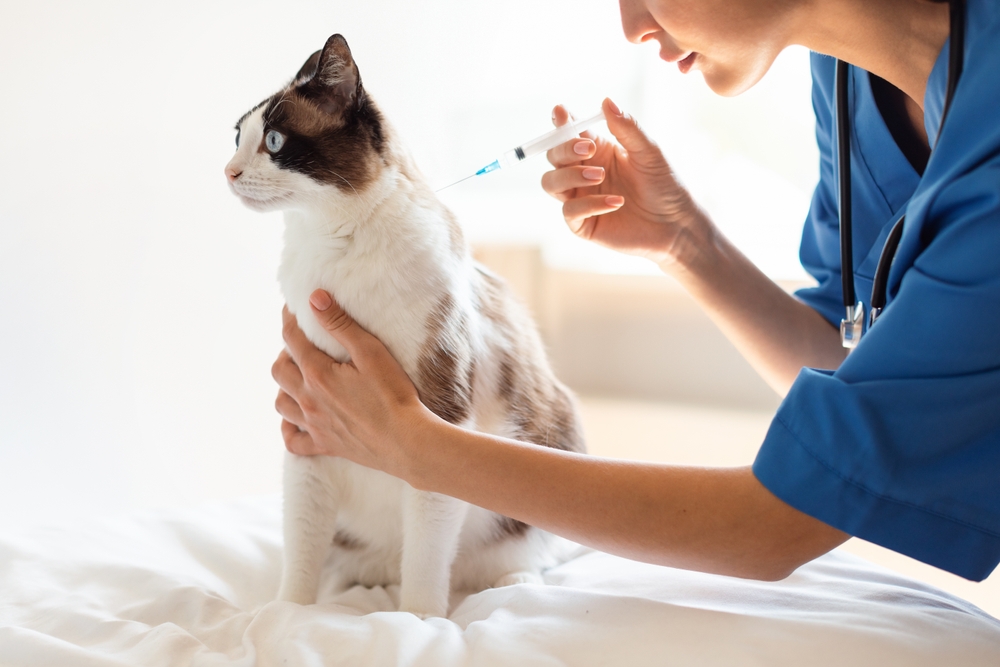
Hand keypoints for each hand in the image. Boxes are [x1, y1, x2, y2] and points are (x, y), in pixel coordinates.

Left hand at [271, 290, 429, 473]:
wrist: (406, 441)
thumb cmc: (393, 395)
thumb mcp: (371, 352)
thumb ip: (341, 324)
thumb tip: (315, 299)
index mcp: (318, 374)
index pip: (292, 339)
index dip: (290, 319)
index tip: (293, 308)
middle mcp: (308, 400)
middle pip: (279, 370)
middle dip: (285, 353)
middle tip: (303, 345)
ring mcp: (314, 425)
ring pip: (281, 404)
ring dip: (284, 386)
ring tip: (299, 377)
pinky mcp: (325, 445)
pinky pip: (292, 440)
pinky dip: (289, 428)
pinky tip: (297, 419)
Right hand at [541, 98, 711, 268]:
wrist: (675, 224)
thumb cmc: (664, 185)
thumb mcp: (649, 152)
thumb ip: (627, 128)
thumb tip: (606, 101)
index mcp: (596, 150)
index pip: (569, 132)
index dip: (561, 122)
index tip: (561, 112)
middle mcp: (582, 172)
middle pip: (553, 156)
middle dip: (564, 149)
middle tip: (588, 149)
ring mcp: (579, 198)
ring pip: (550, 182)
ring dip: (570, 176)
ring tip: (599, 176)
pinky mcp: (582, 224)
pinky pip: (569, 211)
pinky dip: (589, 204)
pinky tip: (616, 202)